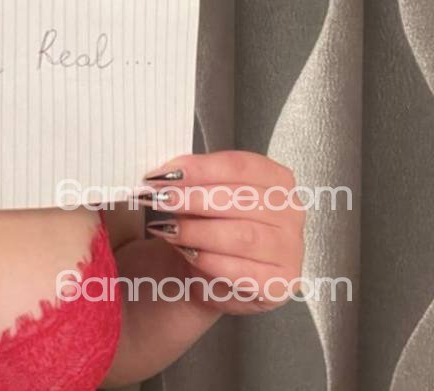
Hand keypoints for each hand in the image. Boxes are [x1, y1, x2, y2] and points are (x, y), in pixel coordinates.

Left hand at [137, 150, 305, 314]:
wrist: (208, 272)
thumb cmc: (207, 223)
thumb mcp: (200, 193)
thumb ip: (190, 180)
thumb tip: (162, 176)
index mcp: (276, 178)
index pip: (240, 166)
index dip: (199, 168)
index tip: (163, 174)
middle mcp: (291, 211)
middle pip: (241, 199)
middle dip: (193, 198)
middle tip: (159, 200)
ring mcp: (290, 249)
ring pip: (242, 235)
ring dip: (197, 231)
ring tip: (165, 229)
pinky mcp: (280, 283)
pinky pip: (244, 271)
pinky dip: (209, 261)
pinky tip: (186, 254)